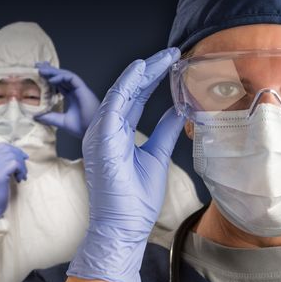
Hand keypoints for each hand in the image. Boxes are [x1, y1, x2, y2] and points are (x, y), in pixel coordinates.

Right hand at [0, 143, 28, 217]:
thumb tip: (18, 153)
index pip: (1, 146)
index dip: (15, 150)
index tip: (23, 157)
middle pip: (9, 150)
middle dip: (20, 158)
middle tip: (23, 169)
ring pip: (14, 156)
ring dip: (22, 166)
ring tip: (21, 175)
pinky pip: (16, 164)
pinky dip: (21, 170)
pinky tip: (20, 178)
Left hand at [34, 63, 100, 138]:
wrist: (94, 132)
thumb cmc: (82, 128)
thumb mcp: (61, 121)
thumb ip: (49, 117)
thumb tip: (35, 116)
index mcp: (73, 97)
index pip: (60, 84)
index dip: (49, 78)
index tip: (38, 75)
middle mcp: (76, 91)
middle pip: (62, 77)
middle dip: (50, 70)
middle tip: (37, 65)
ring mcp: (80, 89)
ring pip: (66, 75)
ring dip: (53, 71)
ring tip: (41, 70)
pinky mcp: (83, 89)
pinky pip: (71, 78)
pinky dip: (61, 77)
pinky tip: (51, 79)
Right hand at [67, 48, 184, 281]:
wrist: (123, 228)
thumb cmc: (135, 200)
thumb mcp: (157, 157)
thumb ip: (165, 131)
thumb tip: (179, 109)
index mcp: (117, 134)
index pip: (135, 98)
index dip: (153, 79)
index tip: (173, 63)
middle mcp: (106, 130)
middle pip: (128, 91)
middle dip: (151, 69)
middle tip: (173, 53)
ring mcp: (100, 134)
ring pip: (121, 92)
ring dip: (143, 72)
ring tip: (164, 57)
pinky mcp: (101, 139)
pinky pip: (113, 104)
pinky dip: (127, 84)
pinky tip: (142, 70)